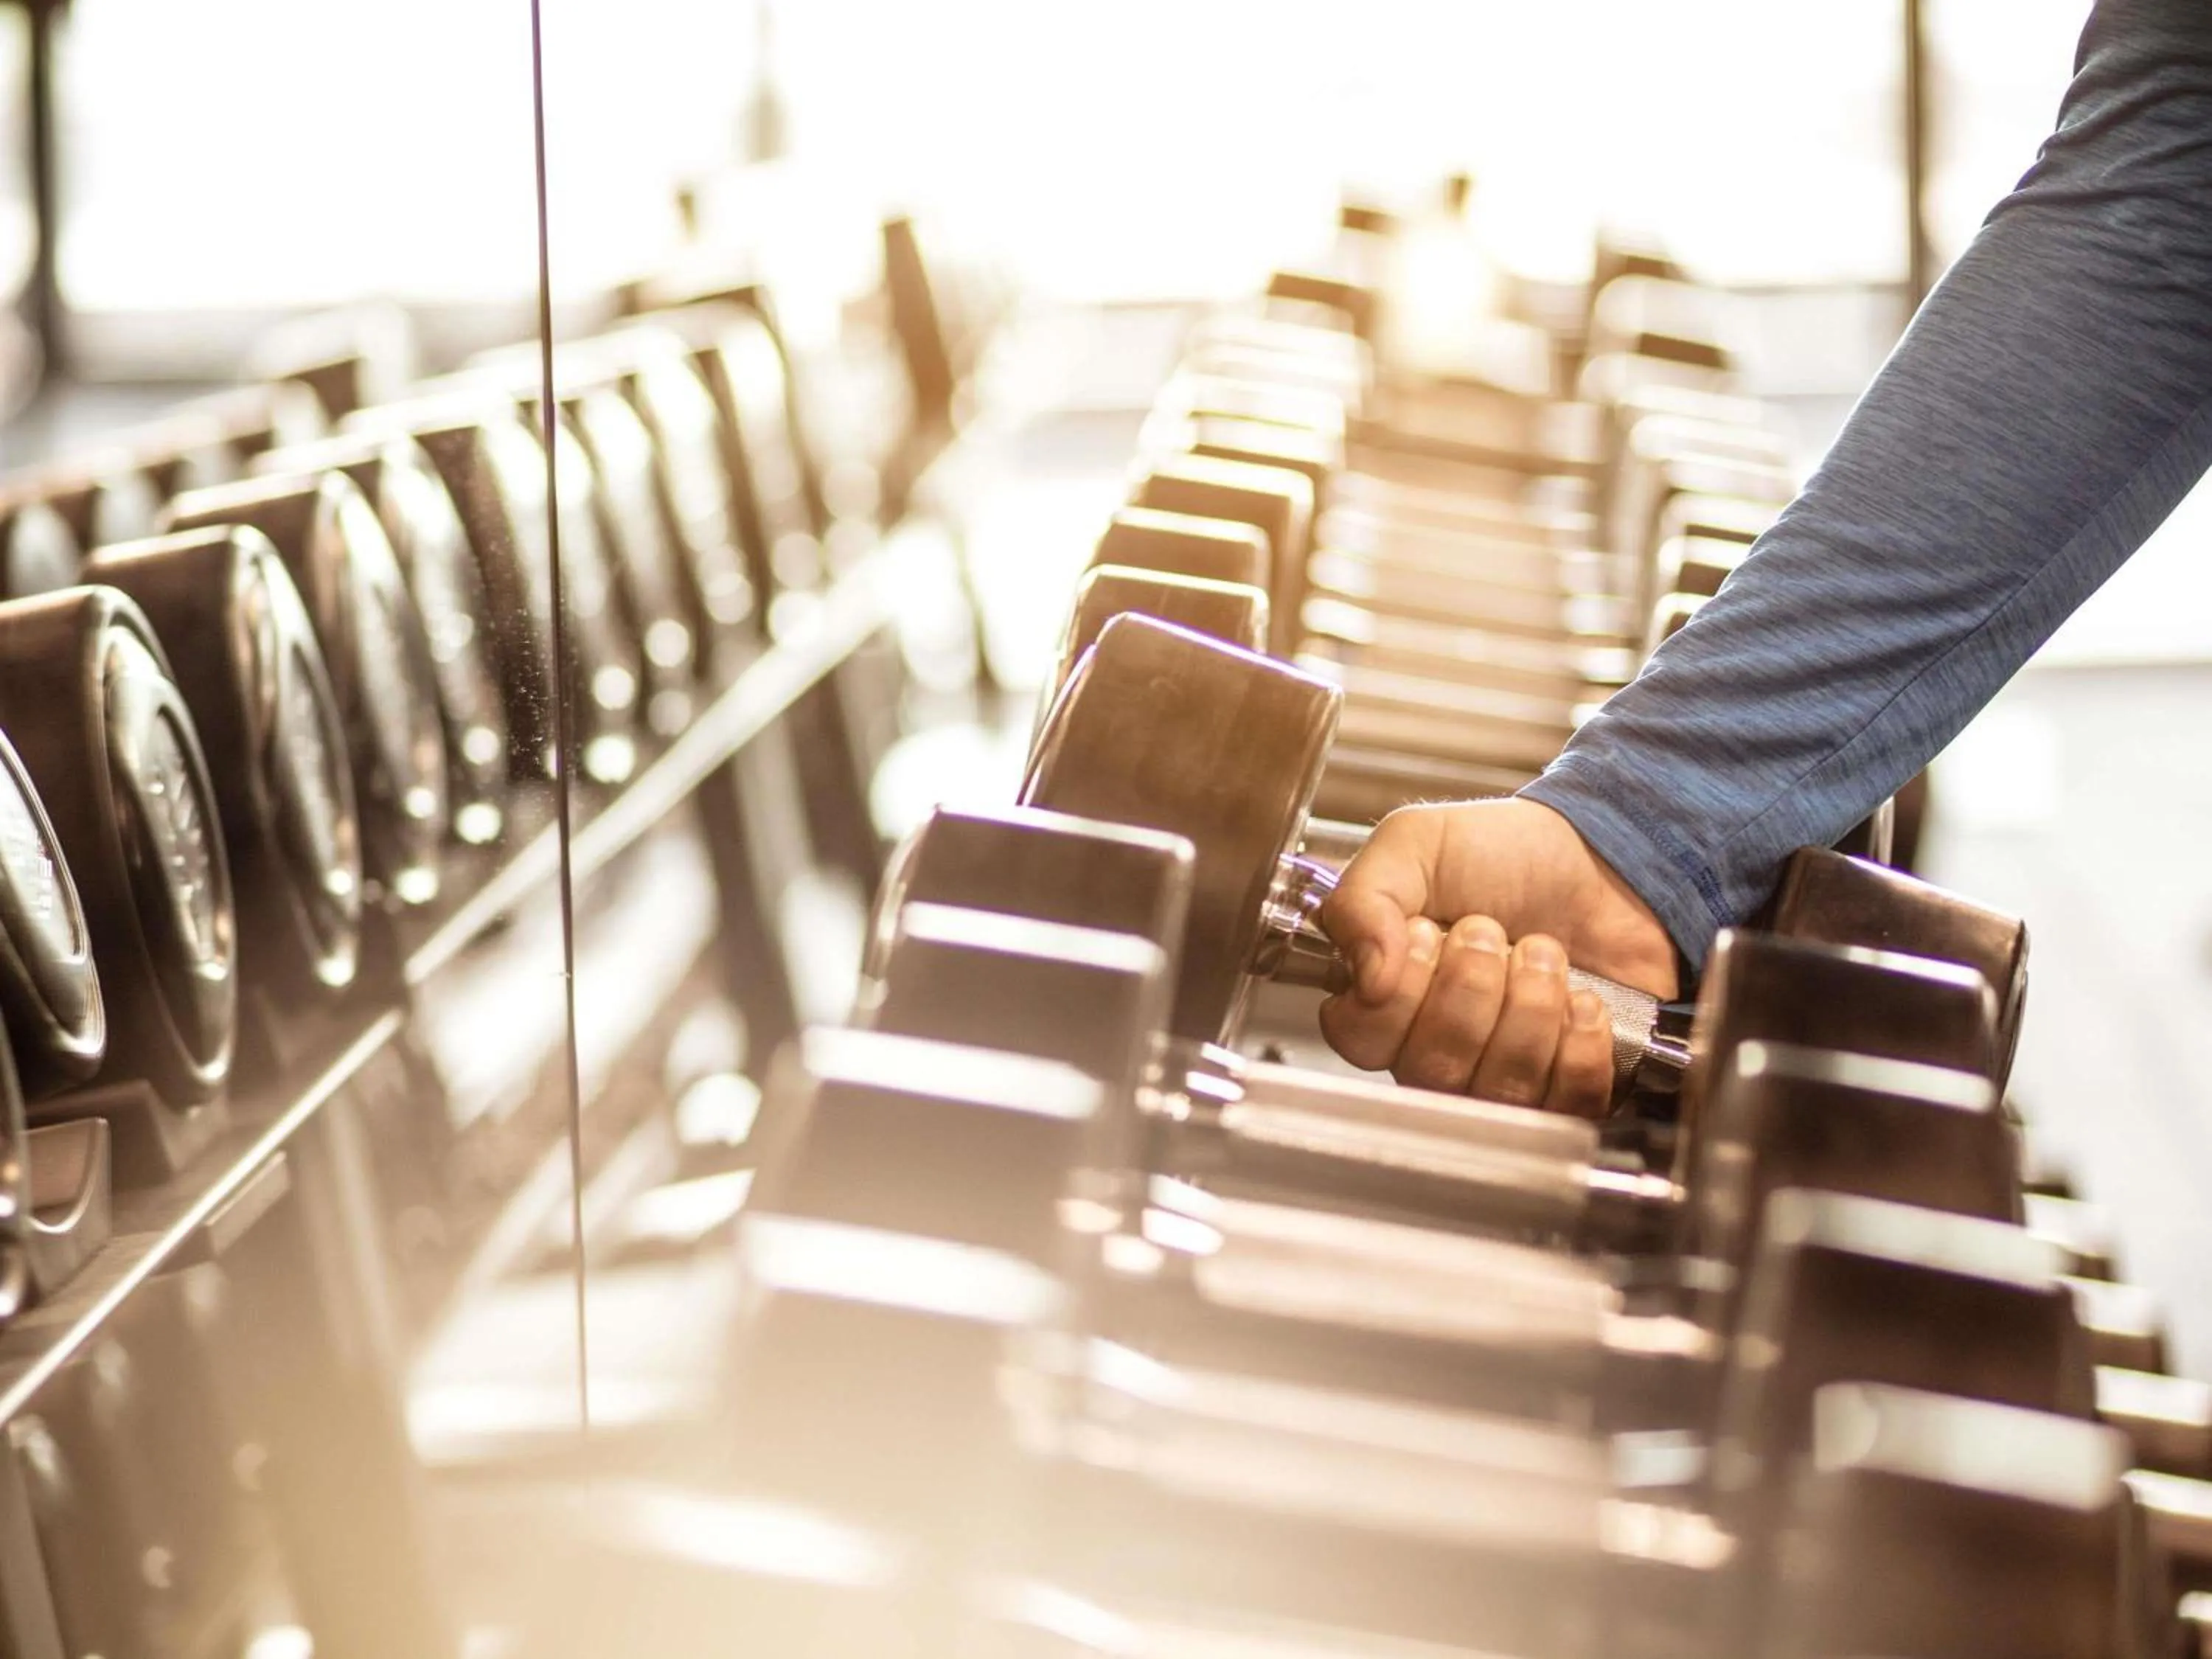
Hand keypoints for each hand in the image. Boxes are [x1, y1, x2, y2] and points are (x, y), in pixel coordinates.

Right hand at [1317, 798, 1679, 1115]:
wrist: (1603, 863)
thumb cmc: (1504, 856)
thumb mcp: (1415, 845)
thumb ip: (1363, 900)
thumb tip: (1365, 978)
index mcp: (1382, 996)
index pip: (1360, 1038)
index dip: (1398, 991)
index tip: (1427, 933)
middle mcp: (1432, 1049)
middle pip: (1431, 1070)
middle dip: (1472, 987)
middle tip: (1491, 932)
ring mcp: (1498, 1079)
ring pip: (1497, 1090)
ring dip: (1529, 1008)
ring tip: (1541, 955)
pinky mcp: (1566, 1092)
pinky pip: (1564, 1103)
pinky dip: (1579, 1043)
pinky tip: (1580, 1000)